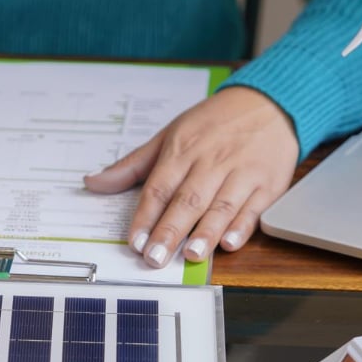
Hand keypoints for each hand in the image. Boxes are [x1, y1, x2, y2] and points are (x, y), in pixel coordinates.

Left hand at [83, 87, 298, 266]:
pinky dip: (242, 226)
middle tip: (155, 258)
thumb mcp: (169, 135)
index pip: (159, 187)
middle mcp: (210, 162)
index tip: (134, 241)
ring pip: (221, 205)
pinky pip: (253, 208)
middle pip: (188, 200)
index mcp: (182, 150)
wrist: (268, 103)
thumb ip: (132, 165)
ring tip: (192, 255)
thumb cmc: (214, 123)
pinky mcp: (267, 184)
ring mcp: (241, 173)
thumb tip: (93, 183)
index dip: (145, 216)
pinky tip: (230, 243)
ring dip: (206, 232)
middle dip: (170, 231)